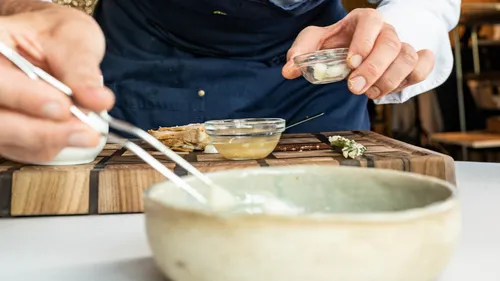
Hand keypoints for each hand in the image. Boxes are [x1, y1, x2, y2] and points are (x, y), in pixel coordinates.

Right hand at [0, 5, 113, 162]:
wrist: (54, 45)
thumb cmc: (59, 37)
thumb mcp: (74, 40)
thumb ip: (82, 70)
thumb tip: (99, 100)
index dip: (23, 96)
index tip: (62, 106)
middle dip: (41, 131)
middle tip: (85, 131)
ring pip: (10, 140)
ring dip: (52, 142)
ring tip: (88, 134)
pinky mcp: (9, 134)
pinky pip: (26, 150)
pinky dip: (54, 145)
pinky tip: (76, 134)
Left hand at [282, 8, 434, 99]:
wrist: (358, 47)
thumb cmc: (337, 43)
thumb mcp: (316, 42)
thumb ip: (302, 52)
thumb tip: (289, 70)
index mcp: (364, 20)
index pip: (371, 22)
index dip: (364, 43)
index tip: (350, 64)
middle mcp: (386, 31)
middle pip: (392, 44)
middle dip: (373, 69)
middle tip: (354, 89)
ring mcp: (402, 46)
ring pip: (408, 59)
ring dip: (389, 81)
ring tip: (369, 93)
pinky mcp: (412, 62)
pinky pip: (423, 67)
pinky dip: (411, 79)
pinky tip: (390, 89)